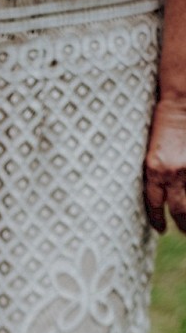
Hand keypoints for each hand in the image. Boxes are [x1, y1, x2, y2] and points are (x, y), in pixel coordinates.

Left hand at [144, 97, 185, 234]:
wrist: (182, 101)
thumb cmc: (162, 121)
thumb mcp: (150, 151)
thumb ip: (154, 173)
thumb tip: (159, 194)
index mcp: (154, 171)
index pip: (154, 205)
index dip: (157, 220)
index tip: (160, 228)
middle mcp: (173, 174)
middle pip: (180, 210)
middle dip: (182, 224)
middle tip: (183, 230)